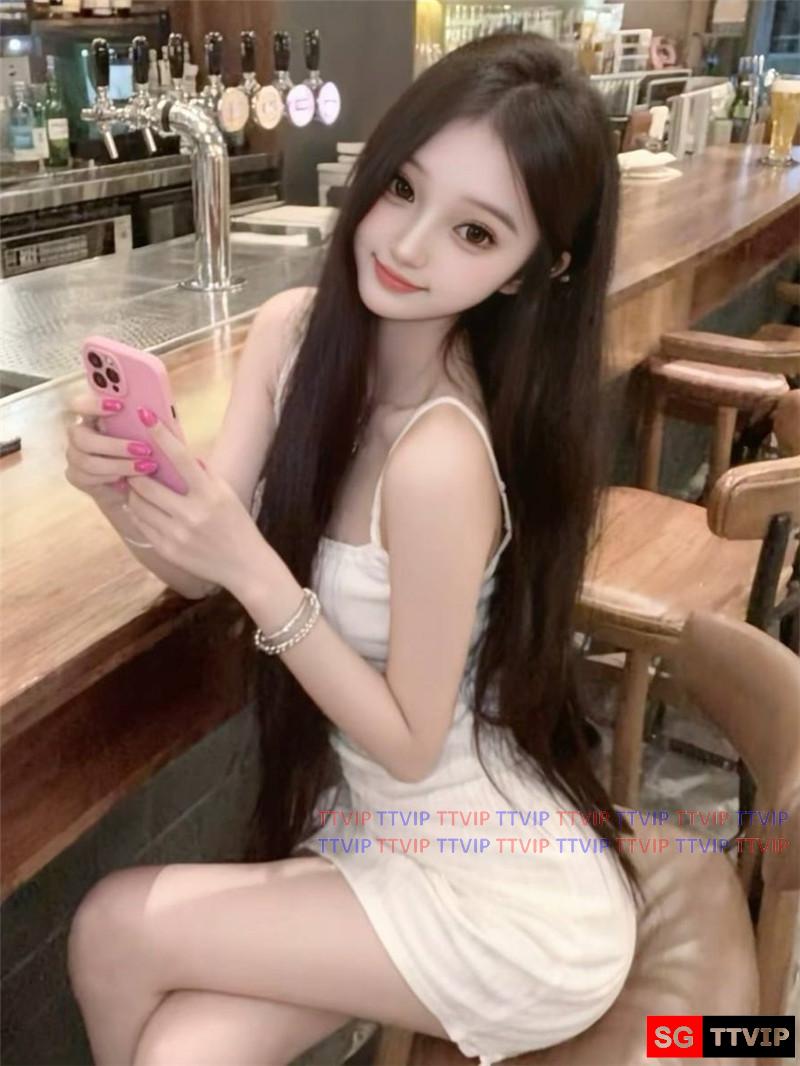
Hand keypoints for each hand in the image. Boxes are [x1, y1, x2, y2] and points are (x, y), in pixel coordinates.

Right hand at [63, 390, 153, 508]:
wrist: (132, 484)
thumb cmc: (140, 450)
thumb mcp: (142, 433)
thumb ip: (139, 421)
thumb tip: (150, 413)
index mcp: (90, 416)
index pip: (78, 404)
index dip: (93, 404)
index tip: (120, 406)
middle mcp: (78, 434)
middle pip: (82, 437)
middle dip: (115, 445)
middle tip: (144, 450)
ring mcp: (74, 456)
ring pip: (87, 461)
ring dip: (119, 464)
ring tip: (146, 467)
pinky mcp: (76, 477)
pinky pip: (89, 478)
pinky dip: (112, 478)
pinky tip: (130, 480)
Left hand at [124, 407, 265, 592]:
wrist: (245, 566)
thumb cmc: (237, 524)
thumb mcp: (226, 493)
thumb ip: (203, 473)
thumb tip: (179, 451)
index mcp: (209, 494)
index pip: (181, 458)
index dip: (161, 435)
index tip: (145, 416)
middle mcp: (191, 513)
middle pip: (147, 484)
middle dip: (135, 472)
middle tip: (132, 465)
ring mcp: (177, 534)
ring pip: (139, 506)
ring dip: (133, 493)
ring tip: (135, 486)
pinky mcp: (167, 550)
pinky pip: (142, 525)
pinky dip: (138, 513)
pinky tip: (141, 508)